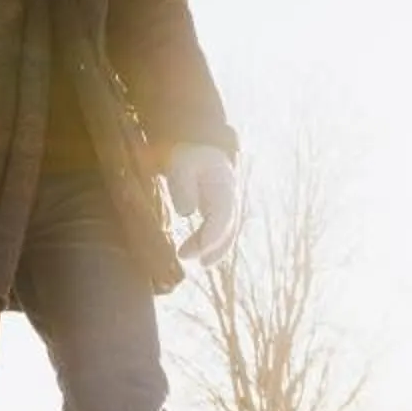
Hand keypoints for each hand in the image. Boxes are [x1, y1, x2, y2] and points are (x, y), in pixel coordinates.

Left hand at [165, 144, 241, 267]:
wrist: (200, 147)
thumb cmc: (188, 156)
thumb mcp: (181, 165)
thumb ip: (183, 186)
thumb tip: (186, 212)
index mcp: (223, 185)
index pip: (221, 216)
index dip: (210, 237)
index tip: (190, 252)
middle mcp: (231, 197)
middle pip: (228, 227)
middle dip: (212, 247)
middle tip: (189, 258)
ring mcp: (229, 203)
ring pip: (228, 231)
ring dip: (216, 249)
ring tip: (201, 263)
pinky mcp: (222, 209)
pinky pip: (222, 230)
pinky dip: (213, 244)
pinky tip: (199, 254)